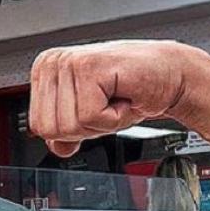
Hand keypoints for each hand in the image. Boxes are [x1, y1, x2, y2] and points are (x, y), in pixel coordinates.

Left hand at [28, 40, 194, 157]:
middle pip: (50, 129)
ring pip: (69, 126)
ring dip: (101, 122)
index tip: (93, 110)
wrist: (171, 76)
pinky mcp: (88, 67)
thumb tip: (56, 148)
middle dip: (85, 129)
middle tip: (106, 105)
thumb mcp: (89, 119)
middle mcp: (52, 62)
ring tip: (114, 100)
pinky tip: (122, 96)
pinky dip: (113, 118)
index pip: (38, 126)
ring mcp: (69, 62)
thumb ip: (66, 134)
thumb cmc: (132, 91)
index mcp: (45, 71)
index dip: (71, 131)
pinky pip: (89, 118)